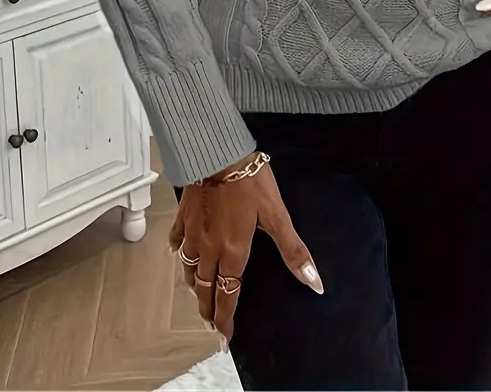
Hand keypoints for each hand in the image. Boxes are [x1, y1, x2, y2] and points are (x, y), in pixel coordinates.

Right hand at [168, 153, 322, 345]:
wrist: (217, 153)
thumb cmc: (250, 181)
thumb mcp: (276, 215)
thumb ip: (293, 250)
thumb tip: (313, 282)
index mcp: (233, 252)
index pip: (227, 294)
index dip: (226, 318)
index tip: (224, 336)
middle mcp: (208, 248)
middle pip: (205, 287)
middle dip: (207, 308)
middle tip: (210, 322)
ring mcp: (193, 231)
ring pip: (189, 268)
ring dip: (194, 285)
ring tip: (198, 293)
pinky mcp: (184, 214)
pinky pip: (177, 239)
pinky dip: (178, 251)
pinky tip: (178, 252)